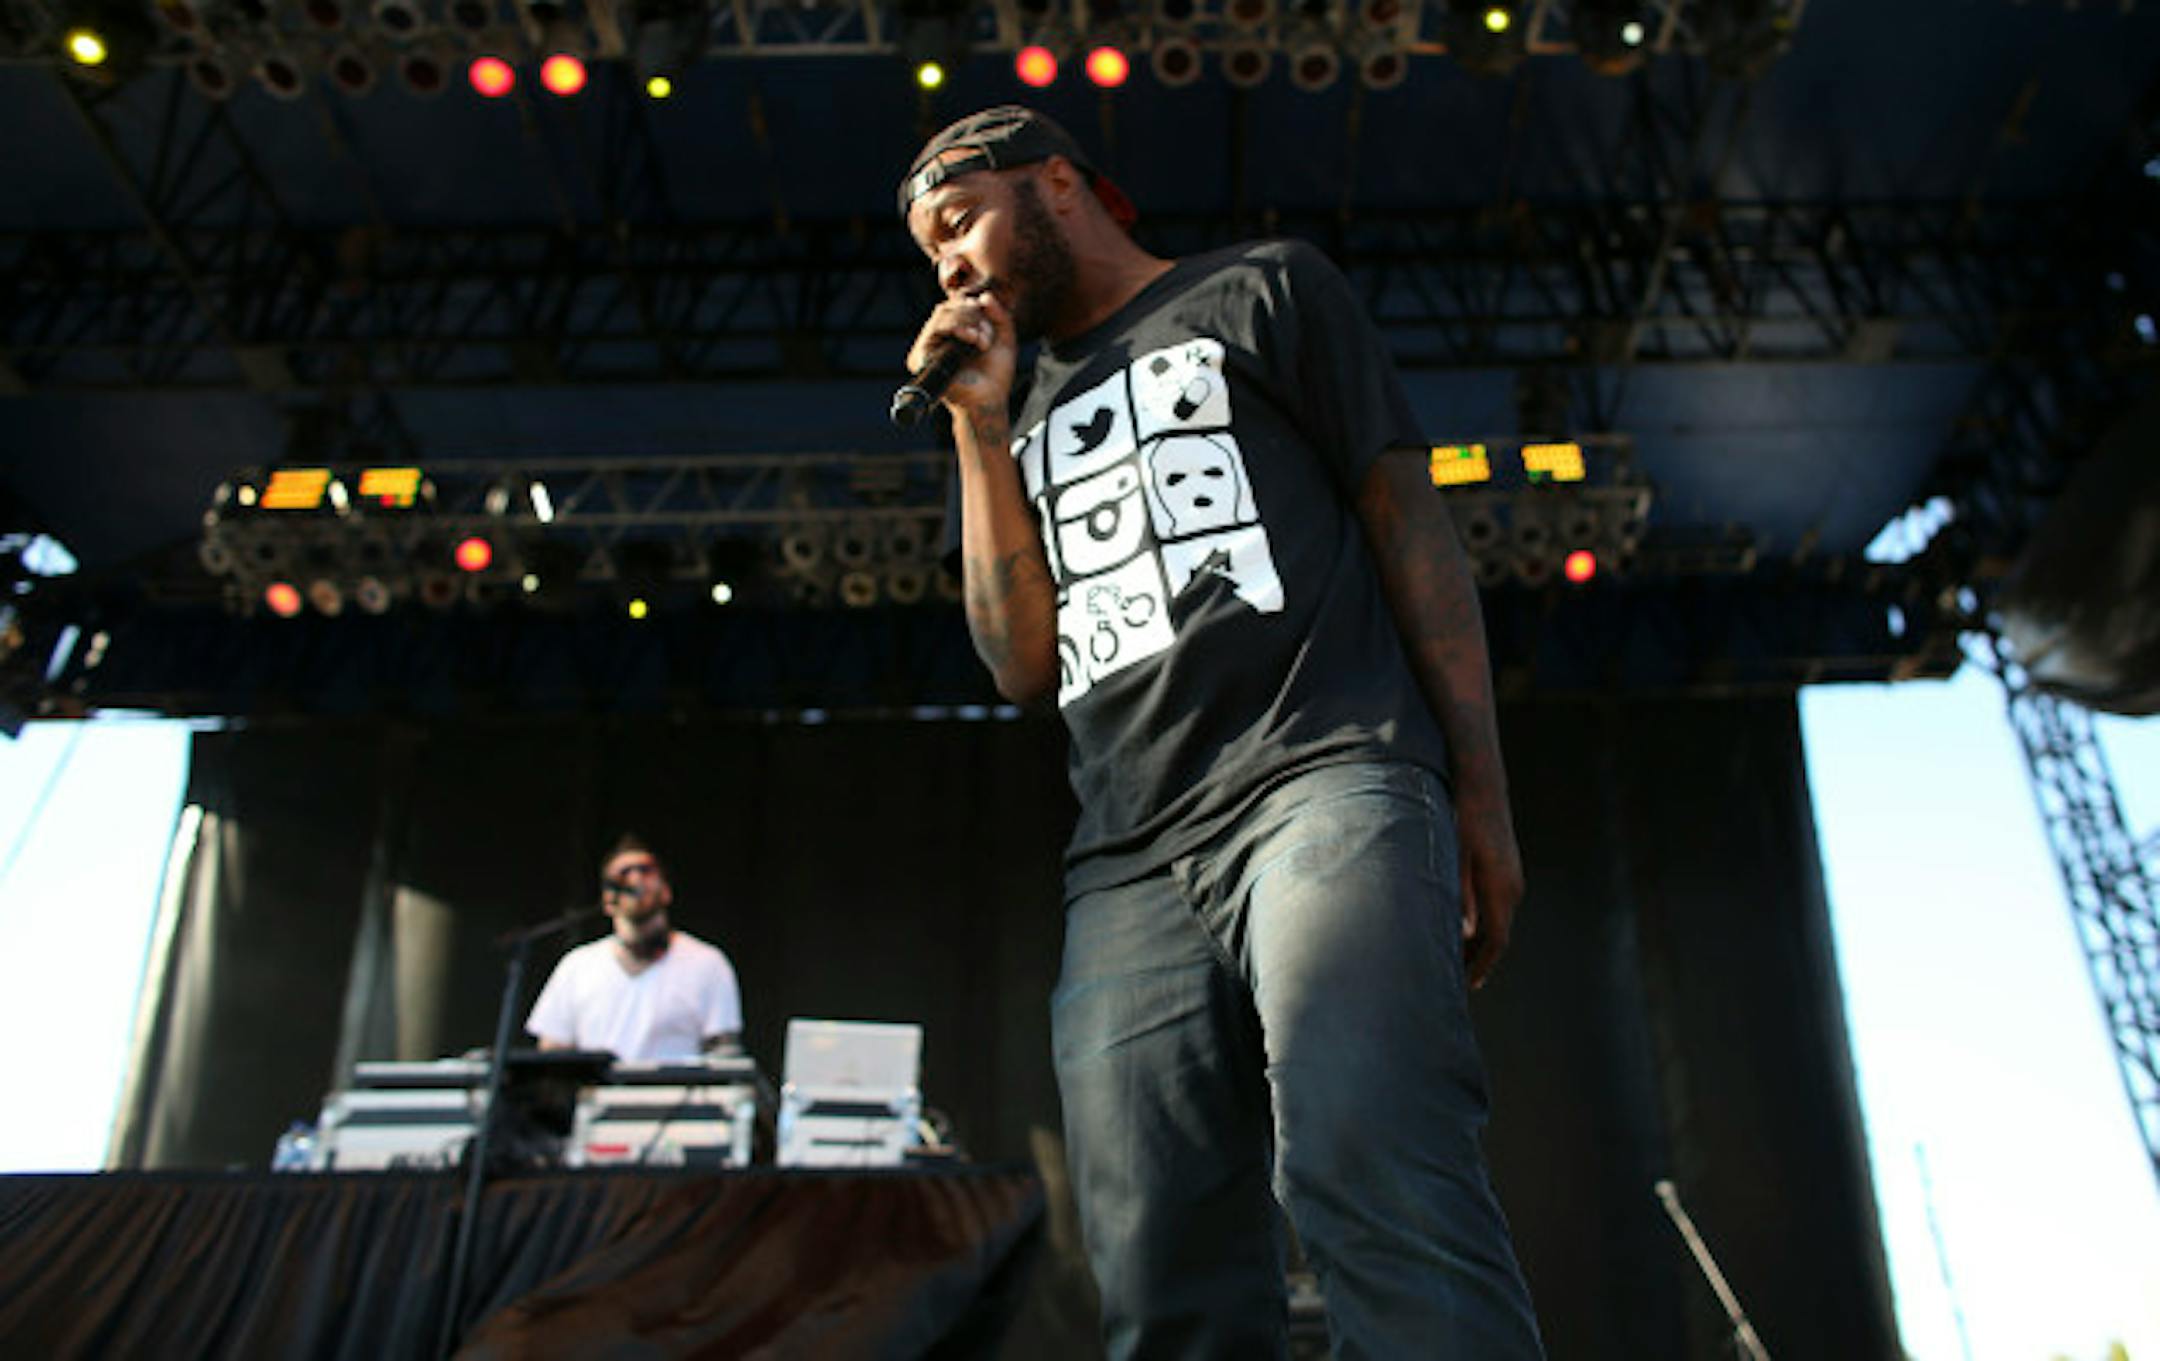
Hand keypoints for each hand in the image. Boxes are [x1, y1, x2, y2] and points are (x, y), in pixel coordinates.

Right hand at [905, 290, 1016, 426]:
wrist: (991, 399)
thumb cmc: (995, 373)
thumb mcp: (1003, 337)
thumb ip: (998, 314)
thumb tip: (984, 296)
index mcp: (950, 335)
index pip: (951, 306)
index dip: (969, 305)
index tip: (986, 317)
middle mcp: (935, 340)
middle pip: (945, 307)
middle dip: (971, 315)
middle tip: (985, 336)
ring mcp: (927, 349)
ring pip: (941, 315)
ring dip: (968, 323)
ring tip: (981, 342)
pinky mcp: (922, 358)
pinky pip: (934, 330)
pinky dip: (957, 328)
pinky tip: (972, 339)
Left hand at [1455, 789, 1523, 988]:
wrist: (1483, 788)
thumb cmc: (1462, 819)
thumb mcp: (1455, 858)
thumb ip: (1461, 895)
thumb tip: (1467, 932)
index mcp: (1501, 888)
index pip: (1496, 941)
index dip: (1481, 966)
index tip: (1466, 986)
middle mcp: (1513, 888)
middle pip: (1499, 936)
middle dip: (1478, 960)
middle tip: (1454, 981)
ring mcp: (1513, 879)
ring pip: (1499, 923)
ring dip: (1480, 944)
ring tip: (1455, 962)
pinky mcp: (1507, 872)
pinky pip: (1498, 908)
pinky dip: (1483, 925)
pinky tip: (1462, 931)